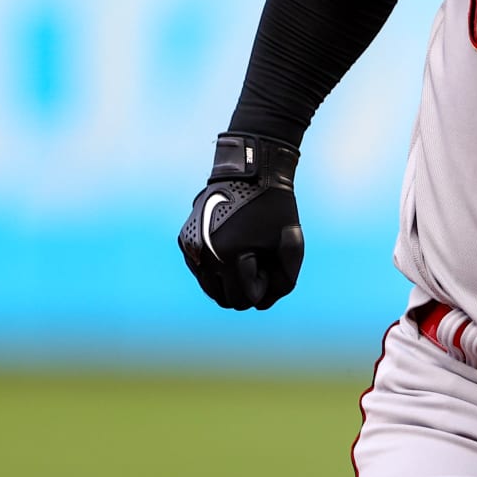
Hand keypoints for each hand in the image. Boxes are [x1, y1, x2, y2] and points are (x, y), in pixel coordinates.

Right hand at [177, 133, 304, 309]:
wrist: (252, 171)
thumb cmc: (276, 209)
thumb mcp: (292, 245)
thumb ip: (283, 282)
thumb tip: (259, 305)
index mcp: (228, 256)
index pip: (246, 300)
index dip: (263, 283)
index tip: (268, 257)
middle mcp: (203, 255)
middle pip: (225, 300)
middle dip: (246, 287)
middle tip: (259, 258)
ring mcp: (191, 248)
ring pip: (210, 289)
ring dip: (230, 281)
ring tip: (246, 254)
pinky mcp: (185, 241)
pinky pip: (201, 270)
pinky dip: (216, 267)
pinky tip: (231, 247)